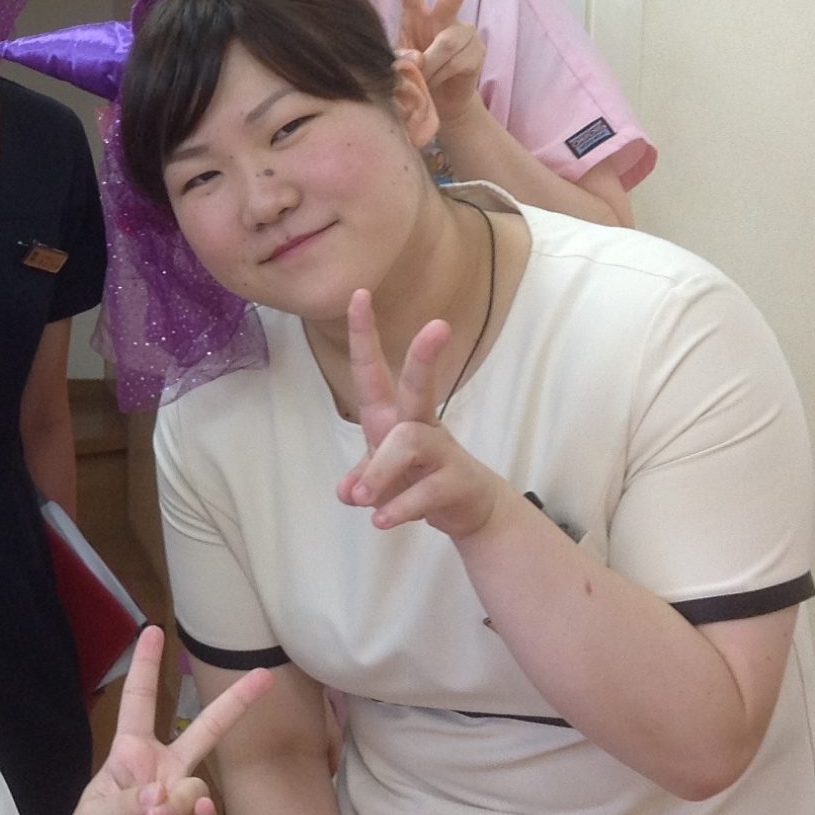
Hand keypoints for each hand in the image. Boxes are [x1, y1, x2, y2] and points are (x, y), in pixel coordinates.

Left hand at [54, 627, 270, 814]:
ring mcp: (182, 802)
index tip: (153, 630)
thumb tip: (159, 794)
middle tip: (264, 675)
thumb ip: (124, 802)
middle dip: (233, 704)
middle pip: (202, 729)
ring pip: (196, 783)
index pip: (139, 703)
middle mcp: (161, 771)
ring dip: (177, 800)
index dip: (145, 667)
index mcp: (129, 756)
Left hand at [335, 290, 506, 539]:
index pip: (372, 370)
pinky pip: (424, 491)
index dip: (363, 335)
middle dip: (425, 356)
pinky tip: (381, 520)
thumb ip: (362, 477)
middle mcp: (419, 425)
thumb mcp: (383, 476)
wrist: (468, 509)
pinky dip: (400, 506)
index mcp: (394, 416)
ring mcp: (442, 452)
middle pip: (420, 386)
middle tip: (438, 325)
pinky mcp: (455, 481)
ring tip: (363, 499)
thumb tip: (345, 490)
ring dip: (382, 470)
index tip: (358, 293)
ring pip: (410, 442)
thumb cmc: (418, 477)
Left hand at [395, 0, 493, 132]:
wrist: (438, 103)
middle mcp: (440, 19)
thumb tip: (417, 56)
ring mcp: (463, 35)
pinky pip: (457, 61)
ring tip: (424, 78)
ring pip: (449, 42)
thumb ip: (401, 57)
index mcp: (415, 15)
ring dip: (431, 64)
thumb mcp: (397, 64)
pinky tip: (440, 82)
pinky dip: (442, 75)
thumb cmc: (413, 77)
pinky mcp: (477, 53)